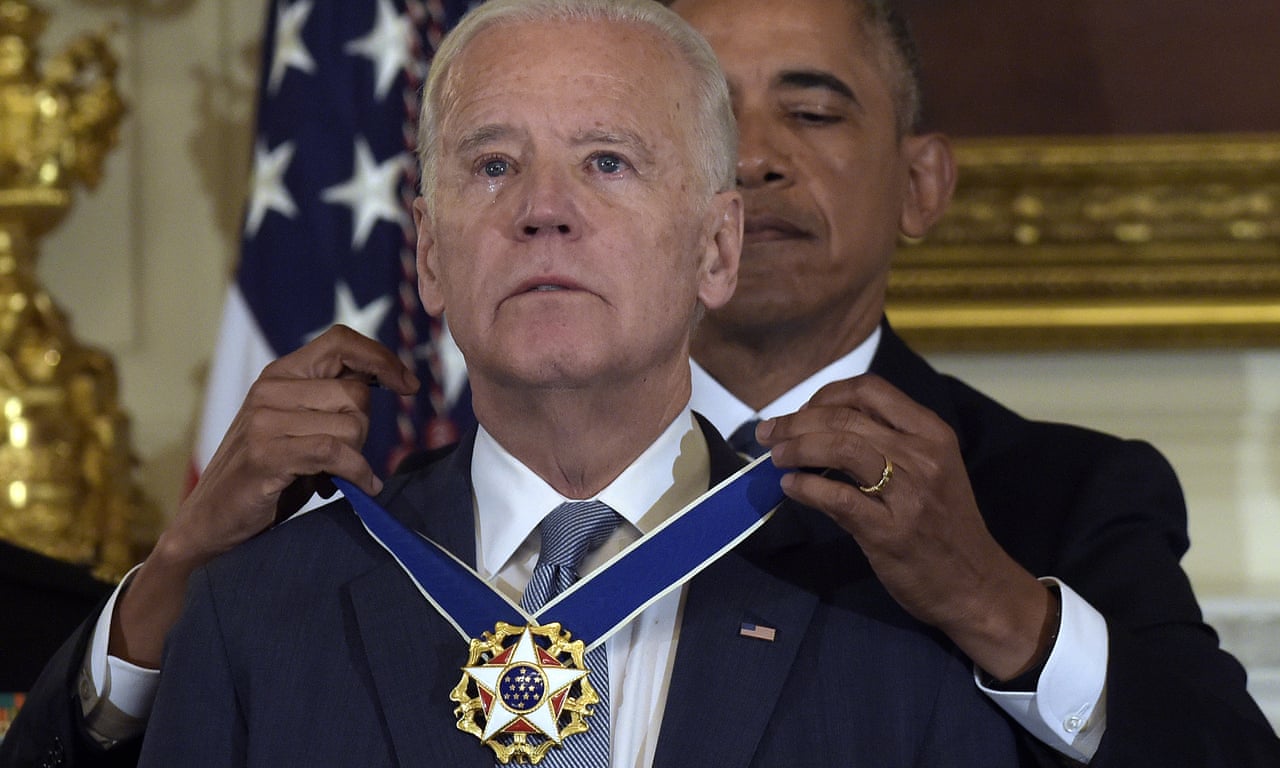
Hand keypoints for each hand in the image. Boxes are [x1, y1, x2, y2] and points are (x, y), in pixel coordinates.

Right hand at [111, 326, 417, 665]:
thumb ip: (331, 402)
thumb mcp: (299, 427)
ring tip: (334, 473)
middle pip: (356, 392)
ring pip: (351, 423)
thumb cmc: (268, 476)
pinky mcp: (266, 454)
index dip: (381, 357)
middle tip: (344, 457)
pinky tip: (362, 486)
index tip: (408, 385)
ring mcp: (264, 420)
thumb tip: (389, 381)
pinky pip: (335, 451)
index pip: (340, 340)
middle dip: (364, 429)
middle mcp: (270, 389)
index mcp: (280, 374)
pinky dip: (356, 472)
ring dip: (357, 455)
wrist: (212, 523)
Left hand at [758, 374, 1053, 679]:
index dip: (825, 395)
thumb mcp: (929, 470)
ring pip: (840, 448)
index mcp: (932, 432)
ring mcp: (908, 493)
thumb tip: (819, 428)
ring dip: (797, 448)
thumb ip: (886, 444)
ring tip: (777, 457)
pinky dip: (805, 488)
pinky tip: (791, 487)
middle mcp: (922, 455)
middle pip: (846, 417)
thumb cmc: (946, 525)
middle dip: (797, 421)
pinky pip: (837, 498)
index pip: (870, 390)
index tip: (801, 412)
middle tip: (770, 434)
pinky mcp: (889, 532)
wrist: (976, 585)